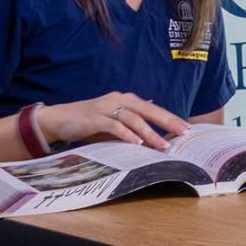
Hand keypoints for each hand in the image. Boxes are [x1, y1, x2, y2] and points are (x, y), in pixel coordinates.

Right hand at [37, 93, 189, 150]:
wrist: (59, 119)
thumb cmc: (89, 123)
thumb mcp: (113, 125)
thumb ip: (130, 128)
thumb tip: (153, 140)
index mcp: (127, 100)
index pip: (153, 109)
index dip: (170, 118)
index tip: (186, 128)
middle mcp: (119, 100)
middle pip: (149, 110)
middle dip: (168, 122)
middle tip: (183, 133)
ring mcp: (107, 107)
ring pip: (134, 119)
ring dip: (149, 133)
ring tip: (162, 145)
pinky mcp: (94, 117)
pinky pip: (114, 126)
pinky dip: (126, 134)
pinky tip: (137, 143)